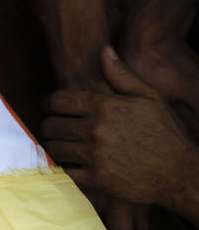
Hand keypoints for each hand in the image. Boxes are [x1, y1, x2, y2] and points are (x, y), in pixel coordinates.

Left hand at [43, 46, 197, 210]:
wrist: (180, 173)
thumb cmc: (165, 133)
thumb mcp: (149, 98)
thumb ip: (121, 74)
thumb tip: (104, 49)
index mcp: (106, 106)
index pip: (58, 101)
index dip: (49, 104)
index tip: (50, 108)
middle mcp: (97, 129)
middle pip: (52, 125)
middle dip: (50, 126)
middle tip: (54, 128)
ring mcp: (96, 155)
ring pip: (55, 148)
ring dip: (55, 147)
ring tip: (61, 145)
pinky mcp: (98, 180)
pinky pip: (65, 173)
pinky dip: (64, 169)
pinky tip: (70, 165)